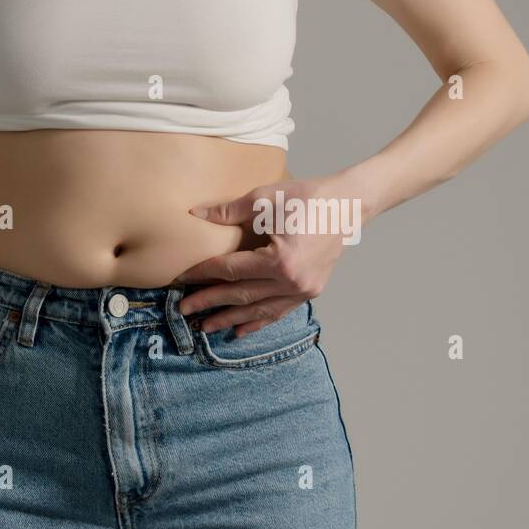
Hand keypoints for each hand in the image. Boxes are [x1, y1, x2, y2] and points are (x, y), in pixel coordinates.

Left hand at [176, 177, 362, 335]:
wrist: (346, 206)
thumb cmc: (307, 197)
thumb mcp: (265, 198)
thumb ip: (229, 211)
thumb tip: (196, 216)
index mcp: (280, 260)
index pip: (231, 270)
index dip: (204, 274)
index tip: (181, 279)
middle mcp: (292, 281)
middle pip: (241, 294)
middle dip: (210, 302)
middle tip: (184, 310)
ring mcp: (303, 290)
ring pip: (259, 309)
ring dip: (230, 318)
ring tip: (205, 327)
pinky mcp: (310, 291)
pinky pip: (279, 311)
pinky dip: (258, 321)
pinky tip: (240, 331)